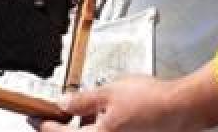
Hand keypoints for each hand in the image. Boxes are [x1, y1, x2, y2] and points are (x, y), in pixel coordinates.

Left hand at [32, 67, 217, 131]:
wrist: (181, 107)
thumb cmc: (151, 100)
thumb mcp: (110, 92)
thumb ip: (82, 99)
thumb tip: (63, 103)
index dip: (47, 126)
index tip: (36, 119)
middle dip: (65, 127)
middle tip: (56, 115)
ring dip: (85, 124)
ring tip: (84, 107)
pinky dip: (100, 124)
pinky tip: (104, 110)